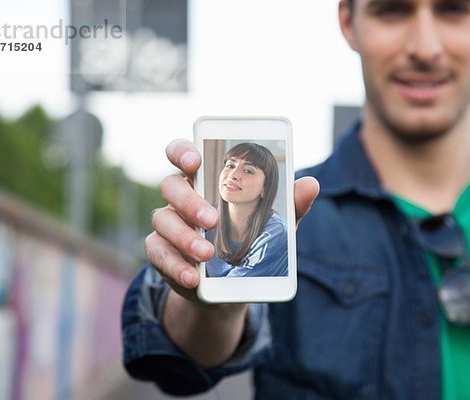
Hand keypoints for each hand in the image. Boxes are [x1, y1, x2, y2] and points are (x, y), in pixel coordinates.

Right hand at [145, 139, 319, 301]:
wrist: (232, 282)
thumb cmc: (251, 239)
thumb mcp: (274, 223)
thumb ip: (291, 204)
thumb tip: (311, 184)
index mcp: (203, 181)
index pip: (183, 154)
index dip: (183, 151)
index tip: (195, 160)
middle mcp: (181, 198)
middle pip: (170, 185)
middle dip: (189, 200)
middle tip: (212, 218)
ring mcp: (168, 225)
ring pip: (162, 220)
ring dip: (185, 237)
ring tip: (207, 254)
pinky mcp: (162, 253)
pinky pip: (158, 254)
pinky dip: (175, 265)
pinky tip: (192, 277)